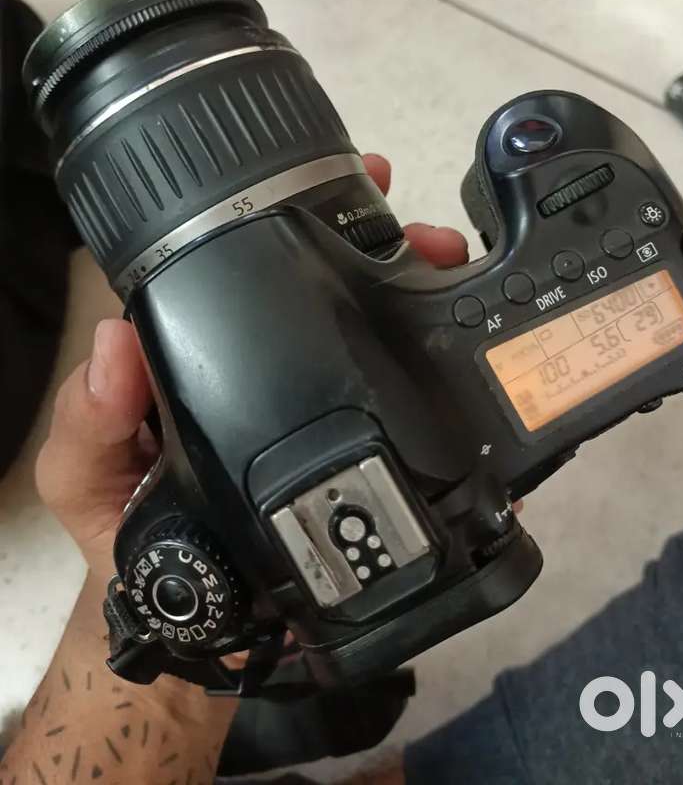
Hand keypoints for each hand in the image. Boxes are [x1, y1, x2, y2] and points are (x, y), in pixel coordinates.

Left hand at [35, 154, 469, 586]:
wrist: (203, 623)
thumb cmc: (130, 540)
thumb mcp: (84, 477)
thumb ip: (85, 423)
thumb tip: (116, 342)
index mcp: (204, 351)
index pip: (242, 263)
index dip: (287, 215)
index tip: (341, 184)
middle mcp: (270, 364)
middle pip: (328, 282)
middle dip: (385, 242)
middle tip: (426, 234)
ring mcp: (320, 403)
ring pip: (375, 328)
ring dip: (420, 290)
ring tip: (451, 269)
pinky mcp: (360, 445)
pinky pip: (403, 397)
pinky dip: (443, 370)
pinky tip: (471, 348)